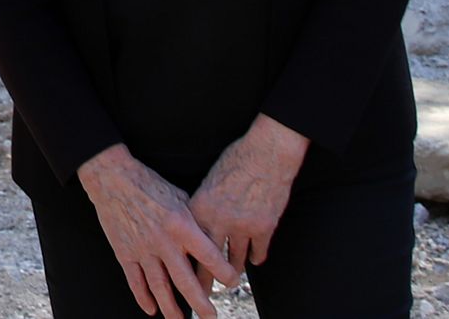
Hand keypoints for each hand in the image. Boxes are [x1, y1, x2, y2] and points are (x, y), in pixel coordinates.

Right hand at [77, 145, 234, 317]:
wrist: (114, 179)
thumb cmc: (150, 185)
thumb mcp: (180, 197)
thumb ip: (194, 221)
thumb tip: (208, 239)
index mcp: (181, 225)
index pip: (208, 255)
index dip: (223, 272)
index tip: (232, 281)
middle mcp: (163, 241)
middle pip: (184, 280)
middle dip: (200, 301)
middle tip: (211, 316)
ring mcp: (142, 249)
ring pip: (159, 286)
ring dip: (171, 307)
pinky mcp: (124, 253)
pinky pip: (135, 281)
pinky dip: (143, 298)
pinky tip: (151, 309)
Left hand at [188, 115, 308, 280]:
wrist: (266, 152)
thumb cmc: (235, 161)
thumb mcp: (208, 182)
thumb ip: (202, 208)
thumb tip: (195, 228)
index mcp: (199, 209)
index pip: (187, 246)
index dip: (184, 265)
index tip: (181, 277)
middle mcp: (218, 221)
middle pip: (207, 264)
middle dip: (204, 284)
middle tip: (202, 295)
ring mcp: (242, 227)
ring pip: (234, 263)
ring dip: (232, 271)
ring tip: (229, 277)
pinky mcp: (264, 229)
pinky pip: (258, 253)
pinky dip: (256, 257)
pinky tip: (254, 259)